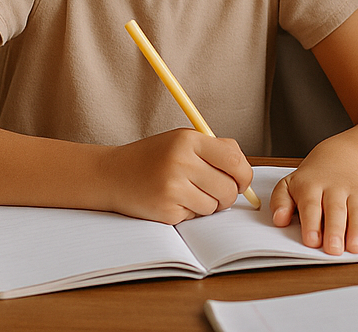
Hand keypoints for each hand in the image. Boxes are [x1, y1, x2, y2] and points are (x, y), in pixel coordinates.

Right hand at [99, 128, 252, 223]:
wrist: (112, 174)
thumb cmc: (153, 157)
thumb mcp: (183, 141)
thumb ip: (214, 152)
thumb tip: (245, 176)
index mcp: (190, 140)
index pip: (234, 158)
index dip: (244, 174)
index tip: (242, 181)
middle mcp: (181, 162)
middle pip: (228, 187)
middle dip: (229, 195)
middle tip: (218, 192)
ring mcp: (172, 187)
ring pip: (213, 205)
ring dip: (208, 204)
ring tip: (188, 192)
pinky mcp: (164, 210)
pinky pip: (194, 216)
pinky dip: (189, 212)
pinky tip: (172, 201)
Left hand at [269, 142, 357, 254]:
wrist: (339, 156)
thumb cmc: (310, 178)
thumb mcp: (288, 183)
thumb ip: (280, 201)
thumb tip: (279, 219)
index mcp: (311, 186)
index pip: (312, 205)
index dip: (312, 223)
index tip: (312, 240)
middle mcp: (334, 189)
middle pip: (336, 209)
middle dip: (335, 229)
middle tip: (334, 249)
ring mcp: (353, 194)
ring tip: (357, 247)